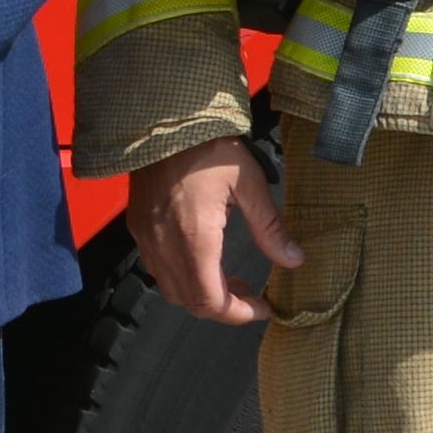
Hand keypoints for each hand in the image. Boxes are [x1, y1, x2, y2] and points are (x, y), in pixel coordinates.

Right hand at [131, 137, 291, 326]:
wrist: (161, 119)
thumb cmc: (205, 145)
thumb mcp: (248, 183)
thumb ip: (270, 228)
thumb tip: (294, 259)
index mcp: (194, 239)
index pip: (211, 302)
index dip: (238, 314)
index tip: (262, 307)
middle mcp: (164, 246)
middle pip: (190, 302)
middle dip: (223, 307)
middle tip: (250, 296)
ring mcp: (146, 238)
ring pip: (170, 288)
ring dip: (200, 294)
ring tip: (229, 280)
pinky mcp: (138, 226)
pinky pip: (156, 268)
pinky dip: (181, 277)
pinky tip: (202, 259)